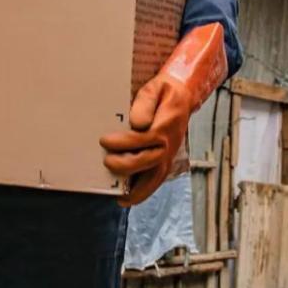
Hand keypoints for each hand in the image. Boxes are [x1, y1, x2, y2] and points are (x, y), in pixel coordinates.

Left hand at [100, 75, 190, 206]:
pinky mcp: (165, 160)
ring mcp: (168, 154)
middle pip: (148, 161)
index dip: (124, 142)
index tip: (105, 140)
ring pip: (156, 177)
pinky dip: (145, 191)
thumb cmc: (164, 93)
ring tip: (122, 199)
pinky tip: (130, 197)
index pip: (144, 138)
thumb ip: (145, 103)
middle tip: (106, 161)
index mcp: (165, 125)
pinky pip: (157, 180)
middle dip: (125, 165)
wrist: (182, 96)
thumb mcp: (154, 88)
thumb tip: (137, 124)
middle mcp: (169, 143)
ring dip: (139, 190)